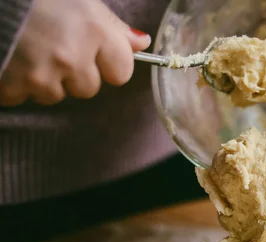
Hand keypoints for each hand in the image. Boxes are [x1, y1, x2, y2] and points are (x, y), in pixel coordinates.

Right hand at [0, 0, 151, 106]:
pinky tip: (12, 61)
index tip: (94, 52)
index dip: (108, 64)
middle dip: (75, 74)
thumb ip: (112, 27)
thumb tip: (141, 43)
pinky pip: (21, 97)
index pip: (121, 72)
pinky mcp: (13, 83)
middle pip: (89, 88)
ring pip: (56, 95)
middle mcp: (72, 56)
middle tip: (54, 47)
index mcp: (94, 31)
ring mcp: (42, 73)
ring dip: (45, 80)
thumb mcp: (81, 1)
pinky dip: (16, 85)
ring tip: (30, 51)